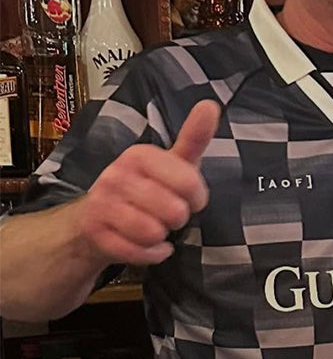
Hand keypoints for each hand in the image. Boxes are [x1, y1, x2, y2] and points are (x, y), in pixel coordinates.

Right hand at [76, 100, 220, 266]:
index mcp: (140, 155)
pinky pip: (139, 252)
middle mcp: (116, 175)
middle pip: (174, 211)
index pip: (190, 182)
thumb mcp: (173, 162)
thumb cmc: (146, 188)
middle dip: (178, 218)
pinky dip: (151, 254)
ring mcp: (102, 204)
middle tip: (167, 212)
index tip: (190, 196)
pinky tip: (146, 243)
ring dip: (161, 235)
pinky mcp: (95, 233)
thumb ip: (194, 137)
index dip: (197, 197)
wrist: (96, 219)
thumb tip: (210, 104)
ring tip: (153, 225)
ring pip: (153, 232)